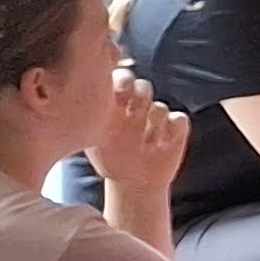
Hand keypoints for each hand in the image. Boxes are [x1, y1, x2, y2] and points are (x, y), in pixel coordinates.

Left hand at [87, 70, 186, 193]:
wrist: (133, 182)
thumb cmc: (109, 161)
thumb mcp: (94, 139)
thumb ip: (91, 119)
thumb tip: (81, 103)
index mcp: (116, 104)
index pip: (119, 78)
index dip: (120, 79)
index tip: (116, 93)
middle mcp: (137, 107)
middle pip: (141, 85)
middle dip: (137, 92)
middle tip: (130, 108)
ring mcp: (157, 118)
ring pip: (159, 105)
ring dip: (152, 119)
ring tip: (144, 140)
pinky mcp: (176, 130)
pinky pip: (178, 119)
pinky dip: (172, 128)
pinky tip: (161, 144)